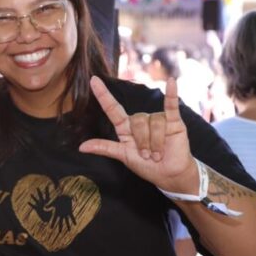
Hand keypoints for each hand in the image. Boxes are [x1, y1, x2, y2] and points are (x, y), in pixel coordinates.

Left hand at [78, 76, 197, 193]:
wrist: (169, 174)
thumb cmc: (146, 166)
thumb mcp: (123, 156)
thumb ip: (105, 148)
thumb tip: (81, 147)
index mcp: (125, 128)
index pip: (112, 108)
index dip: (103, 95)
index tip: (93, 80)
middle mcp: (140, 120)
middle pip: (137, 121)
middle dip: (142, 142)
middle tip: (147, 156)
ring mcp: (157, 119)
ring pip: (153, 122)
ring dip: (155, 143)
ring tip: (158, 154)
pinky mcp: (173, 121)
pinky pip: (171, 105)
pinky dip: (172, 94)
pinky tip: (171, 81)